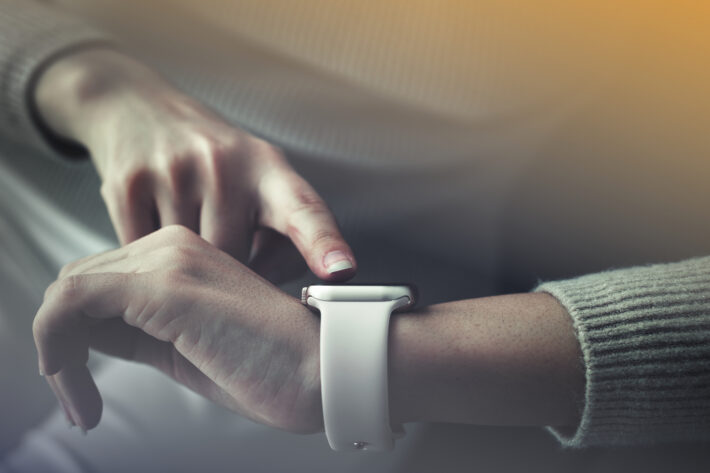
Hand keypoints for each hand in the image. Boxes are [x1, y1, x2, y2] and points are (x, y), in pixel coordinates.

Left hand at [33, 225, 321, 432]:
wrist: (328, 369)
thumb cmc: (271, 368)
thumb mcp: (188, 348)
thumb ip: (140, 332)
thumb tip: (85, 337)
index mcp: (183, 257)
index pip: (100, 283)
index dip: (76, 335)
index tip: (82, 388)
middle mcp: (173, 247)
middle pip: (78, 284)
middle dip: (62, 342)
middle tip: (77, 399)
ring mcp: (169, 261)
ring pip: (68, 292)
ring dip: (57, 350)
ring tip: (80, 403)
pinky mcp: (165, 285)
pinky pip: (72, 304)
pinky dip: (57, 347)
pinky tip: (77, 389)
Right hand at [34, 48, 355, 281]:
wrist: (136, 108)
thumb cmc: (215, 161)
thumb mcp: (259, 185)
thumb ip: (279, 242)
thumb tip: (268, 291)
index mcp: (269, 170)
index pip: (304, 210)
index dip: (325, 244)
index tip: (342, 270)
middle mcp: (226, 165)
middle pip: (233, 261)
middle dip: (224, 267)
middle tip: (213, 235)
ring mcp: (175, 171)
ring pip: (185, 262)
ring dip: (182, 259)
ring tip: (180, 218)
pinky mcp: (128, 184)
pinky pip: (143, 253)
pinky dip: (146, 251)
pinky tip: (151, 219)